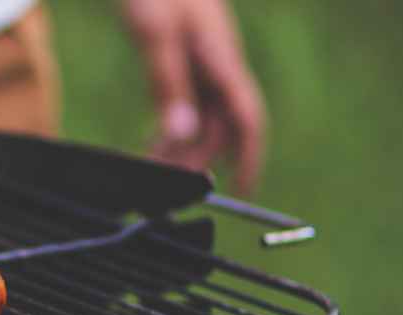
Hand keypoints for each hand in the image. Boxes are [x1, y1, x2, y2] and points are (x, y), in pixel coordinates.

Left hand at [121, 0, 265, 193]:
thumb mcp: (155, 34)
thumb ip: (168, 84)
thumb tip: (182, 134)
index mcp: (222, 58)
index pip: (248, 119)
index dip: (249, 158)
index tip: (241, 191)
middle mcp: (220, 62)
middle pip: (221, 125)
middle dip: (199, 158)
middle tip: (164, 183)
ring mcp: (205, 57)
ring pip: (204, 114)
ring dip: (184, 143)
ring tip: (153, 164)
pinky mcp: (187, 52)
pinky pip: (190, 99)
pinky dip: (175, 123)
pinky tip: (156, 139)